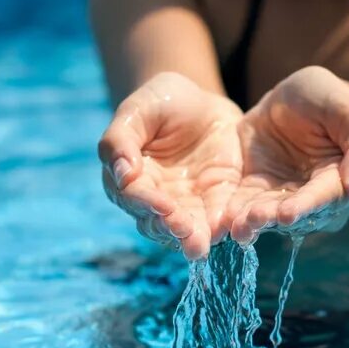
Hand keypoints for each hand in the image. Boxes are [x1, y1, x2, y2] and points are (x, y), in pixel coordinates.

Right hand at [98, 73, 243, 259]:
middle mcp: (154, 199)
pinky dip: (221, 228)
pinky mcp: (215, 203)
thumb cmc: (161, 101)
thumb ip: (121, 139)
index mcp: (129, 178)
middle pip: (157, 222)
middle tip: (184, 230)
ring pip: (184, 231)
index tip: (162, 205)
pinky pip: (217, 221)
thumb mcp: (138, 110)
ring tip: (200, 245)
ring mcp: (185, 205)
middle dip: (170, 228)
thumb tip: (121, 173)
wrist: (202, 102)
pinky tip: (227, 232)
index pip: (133, 196)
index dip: (146, 203)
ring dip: (191, 239)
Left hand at [229, 66, 348, 242]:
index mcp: (342, 178)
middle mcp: (315, 197)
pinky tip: (223, 222)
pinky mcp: (256, 194)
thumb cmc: (325, 96)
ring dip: (254, 221)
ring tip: (239, 225)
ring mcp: (284, 198)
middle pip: (296, 214)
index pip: (327, 197)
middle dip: (274, 217)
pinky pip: (245, 207)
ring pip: (270, 216)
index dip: (307, 206)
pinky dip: (235, 215)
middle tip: (255, 218)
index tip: (287, 214)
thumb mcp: (345, 107)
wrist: (287, 95)